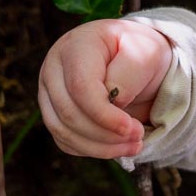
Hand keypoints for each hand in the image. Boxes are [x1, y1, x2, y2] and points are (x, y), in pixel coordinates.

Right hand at [38, 19, 173, 158]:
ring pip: (62, 130)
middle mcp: (53, 69)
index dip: (104, 114)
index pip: (80, 87)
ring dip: (99, 146)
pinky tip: (118, 147)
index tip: (132, 128)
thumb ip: (130, 72)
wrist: (134, 57)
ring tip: (134, 146)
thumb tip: (113, 102)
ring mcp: (48, 92)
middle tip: (139, 137)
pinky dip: (91, 149)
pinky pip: (64, 140)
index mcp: (76, 46)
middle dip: (105, 133)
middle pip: (68, 112)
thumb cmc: (140, 51)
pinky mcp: (53, 113)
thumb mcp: (147, 51)